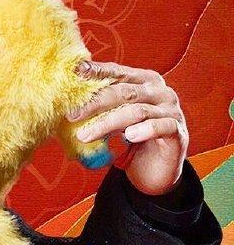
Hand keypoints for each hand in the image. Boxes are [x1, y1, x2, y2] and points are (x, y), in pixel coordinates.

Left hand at [69, 60, 188, 196]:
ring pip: (136, 112)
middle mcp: (160, 91)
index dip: (96, 71)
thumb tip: (67, 102)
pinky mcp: (177, 131)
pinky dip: (143, 130)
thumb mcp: (114, 121)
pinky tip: (129, 136)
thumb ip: (100, 108)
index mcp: (144, 81)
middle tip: (72, 115)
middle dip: (95, 103)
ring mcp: (171, 110)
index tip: (75, 72)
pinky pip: (160, 127)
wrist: (154, 173)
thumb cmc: (132, 142)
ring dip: (107, 123)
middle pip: (124, 91)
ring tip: (85, 135)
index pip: (118, 72)